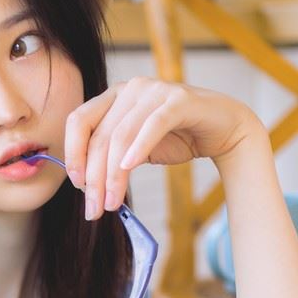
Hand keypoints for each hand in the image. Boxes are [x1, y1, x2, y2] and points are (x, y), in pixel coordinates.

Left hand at [65, 77, 261, 218]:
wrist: (224, 129)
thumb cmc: (178, 138)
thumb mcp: (136, 149)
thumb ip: (112, 158)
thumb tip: (85, 185)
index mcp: (113, 96)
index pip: (79, 121)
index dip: (74, 154)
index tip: (78, 186)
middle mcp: (130, 89)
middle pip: (100, 136)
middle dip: (94, 177)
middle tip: (95, 209)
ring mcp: (154, 91)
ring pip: (122, 135)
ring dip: (114, 174)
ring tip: (112, 203)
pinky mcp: (179, 100)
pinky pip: (153, 124)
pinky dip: (139, 147)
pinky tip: (129, 168)